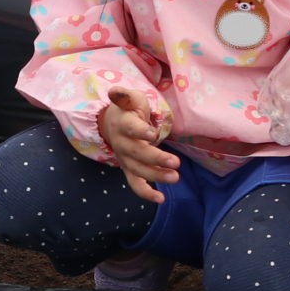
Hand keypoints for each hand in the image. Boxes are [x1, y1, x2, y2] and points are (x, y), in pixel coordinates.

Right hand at [97, 87, 176, 202]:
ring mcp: (124, 159)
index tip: (153, 134)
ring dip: (156, 176)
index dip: (141, 132)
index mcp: (123, 124)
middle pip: (137, 153)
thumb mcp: (131, 98)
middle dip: (156, 159)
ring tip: (175, 177)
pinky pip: (135, 184)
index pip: (131, 129)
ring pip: (138, 170)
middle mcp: (122, 144)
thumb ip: (125, 96)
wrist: (113, 124)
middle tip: (176, 163)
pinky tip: (161, 199)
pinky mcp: (129, 169)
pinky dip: (146, 193)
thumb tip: (113, 91)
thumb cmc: (128, 109)